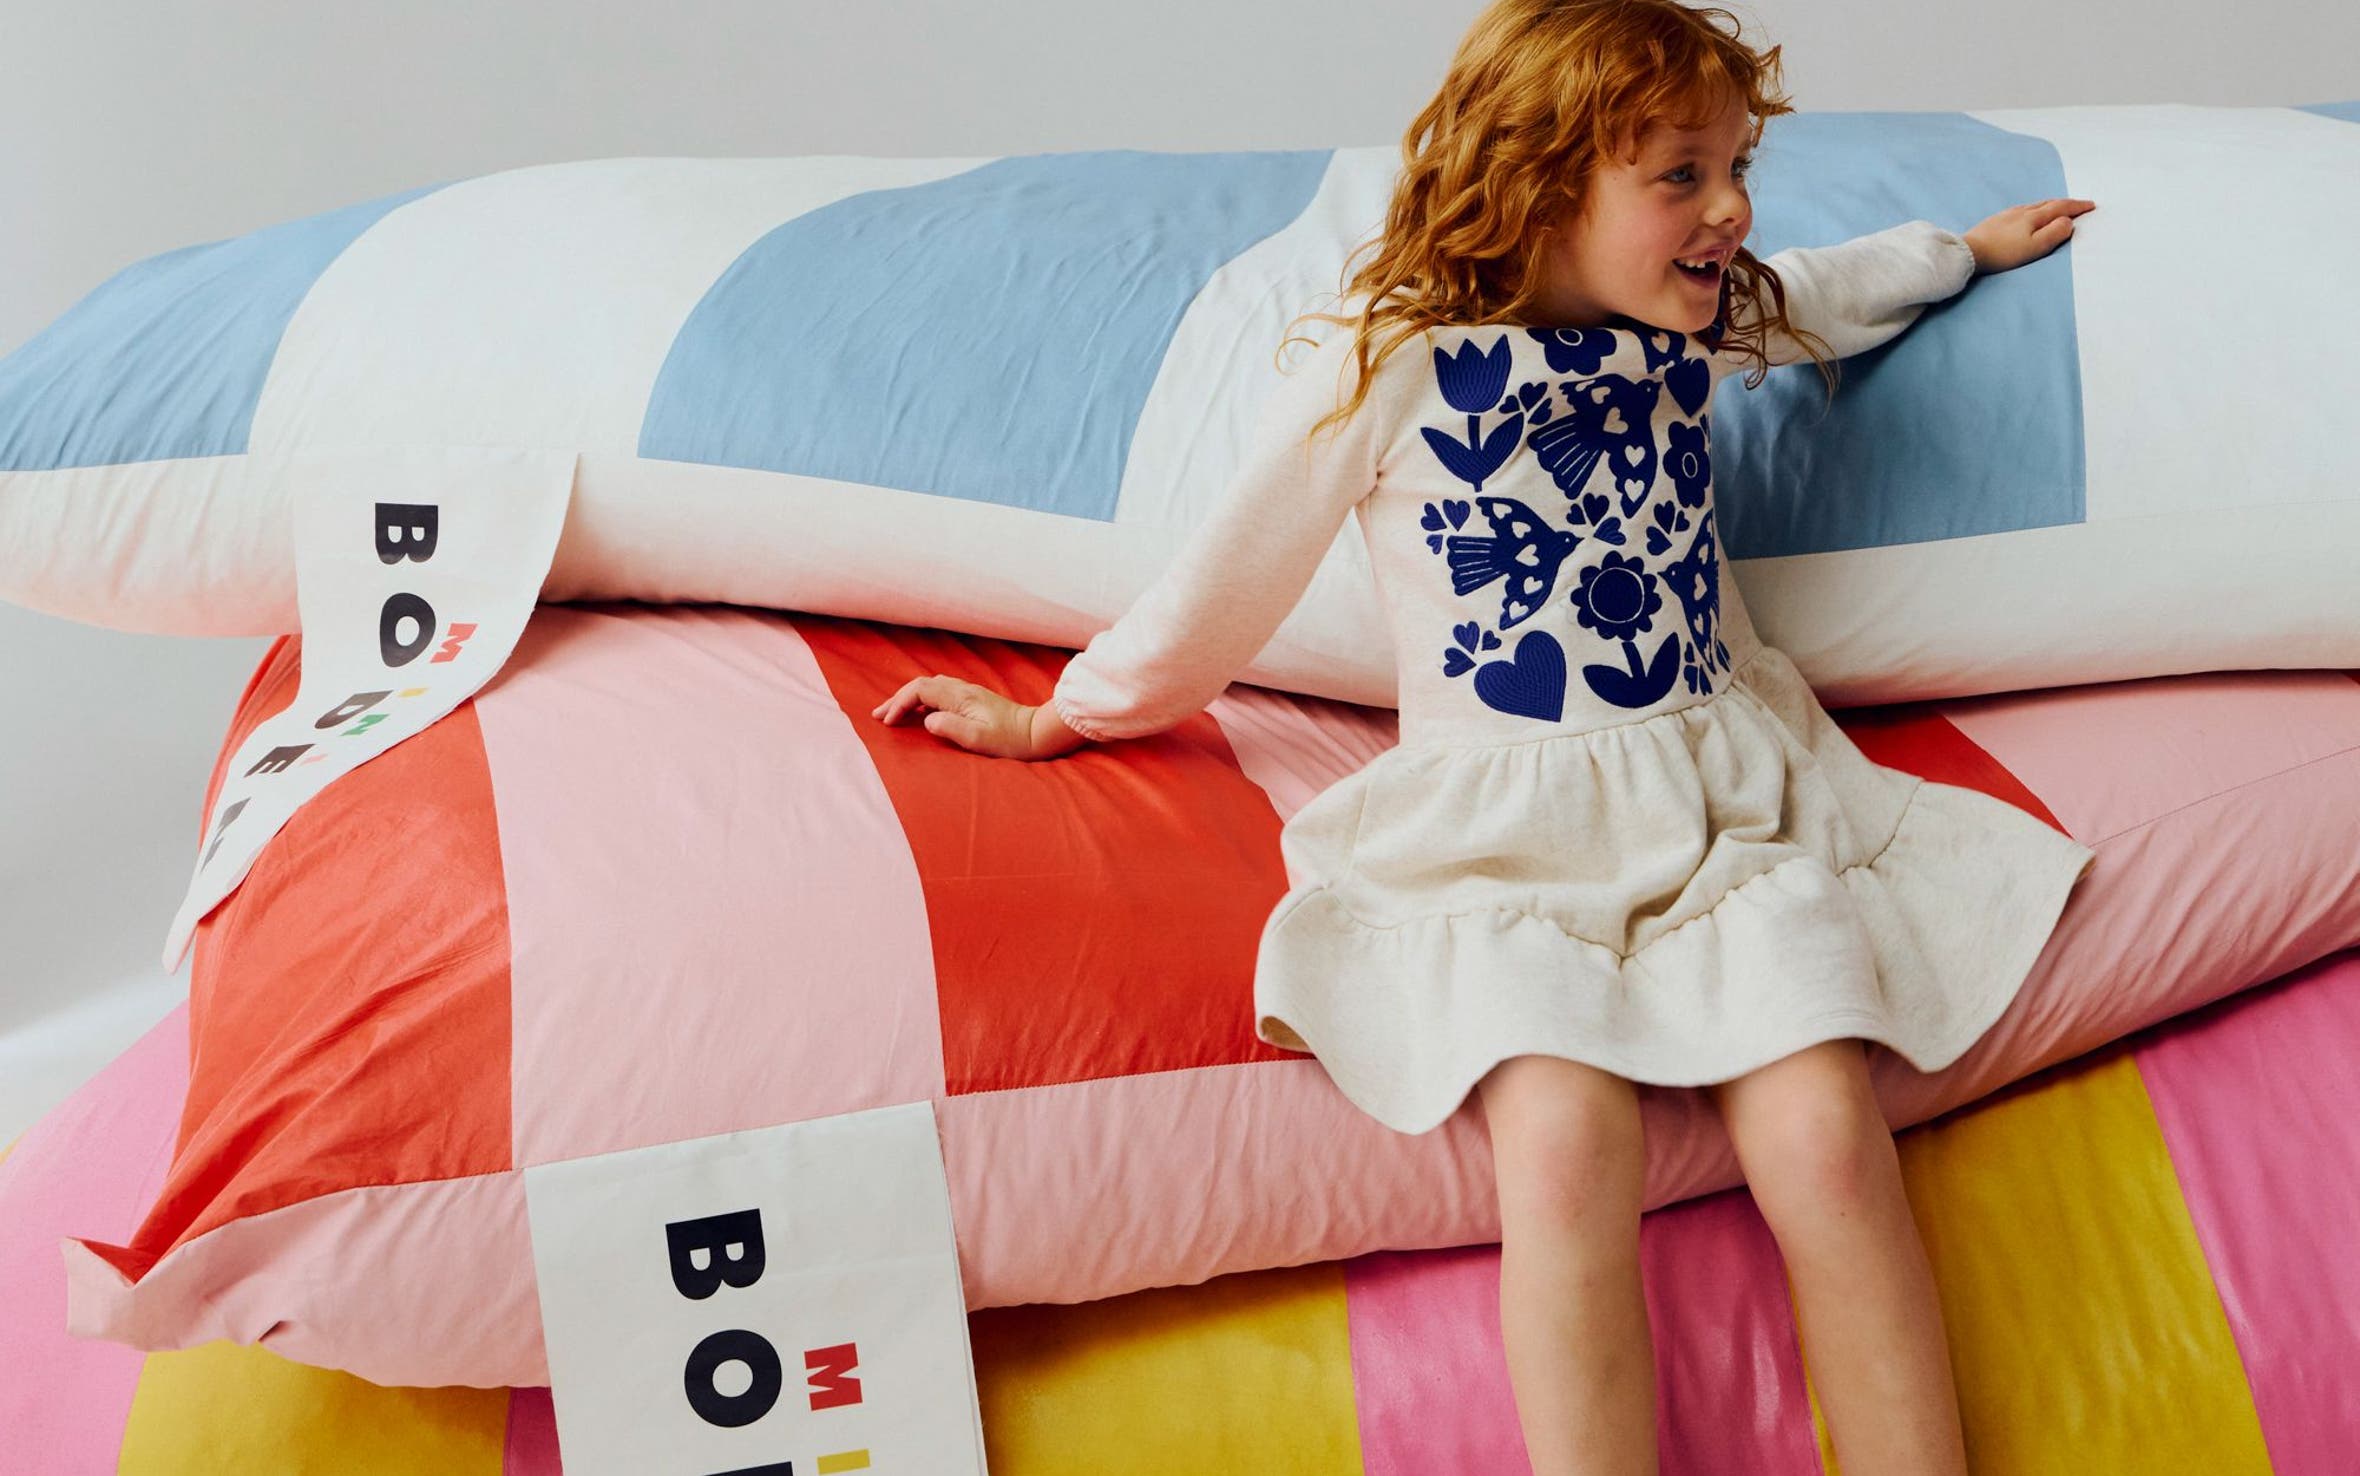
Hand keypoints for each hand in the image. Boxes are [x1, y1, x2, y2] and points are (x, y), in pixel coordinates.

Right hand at [871, 673, 1090, 759]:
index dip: (900, 703)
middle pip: (921, 686)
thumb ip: (951, 728)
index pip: (920, 690)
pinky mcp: (973, 701)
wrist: (1036, 733)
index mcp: (960, 697)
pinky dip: (922, 702)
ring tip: (892, 714)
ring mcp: (968, 694)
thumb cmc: (1010, 741)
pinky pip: (939, 695)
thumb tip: (926, 721)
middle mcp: (962, 690)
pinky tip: (918, 714)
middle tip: (878, 716)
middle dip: (897, 699)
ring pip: (929, 689)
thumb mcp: (980, 740)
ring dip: (908, 699)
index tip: (889, 722)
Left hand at [1963, 197, 2094, 274]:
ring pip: (2035, 205)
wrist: (1968, 252)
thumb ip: (2055, 233)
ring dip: (2050, 205)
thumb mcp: (2035, 246)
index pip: (2061, 207)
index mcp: (2034, 216)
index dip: (2078, 206)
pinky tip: (2030, 214)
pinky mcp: (1996, 221)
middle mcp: (2022, 211)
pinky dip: (2035, 209)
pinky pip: (2022, 210)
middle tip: (2079, 205)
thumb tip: (2068, 221)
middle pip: (2049, 203)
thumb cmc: (2003, 253)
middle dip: (2066, 203)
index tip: (2091, 206)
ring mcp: (2007, 214)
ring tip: (2058, 208)